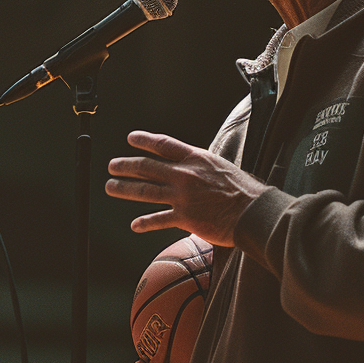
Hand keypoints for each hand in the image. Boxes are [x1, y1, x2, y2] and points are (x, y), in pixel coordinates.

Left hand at [106, 131, 265, 246]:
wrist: (252, 212)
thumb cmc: (243, 190)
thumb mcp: (220, 167)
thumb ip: (201, 167)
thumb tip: (191, 167)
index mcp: (196, 159)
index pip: (164, 145)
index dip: (145, 140)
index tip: (131, 138)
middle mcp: (185, 175)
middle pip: (148, 167)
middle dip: (126, 165)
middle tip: (113, 166)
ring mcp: (182, 196)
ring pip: (146, 191)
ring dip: (125, 189)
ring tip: (111, 187)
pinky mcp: (184, 217)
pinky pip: (158, 219)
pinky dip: (145, 222)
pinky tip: (135, 224)